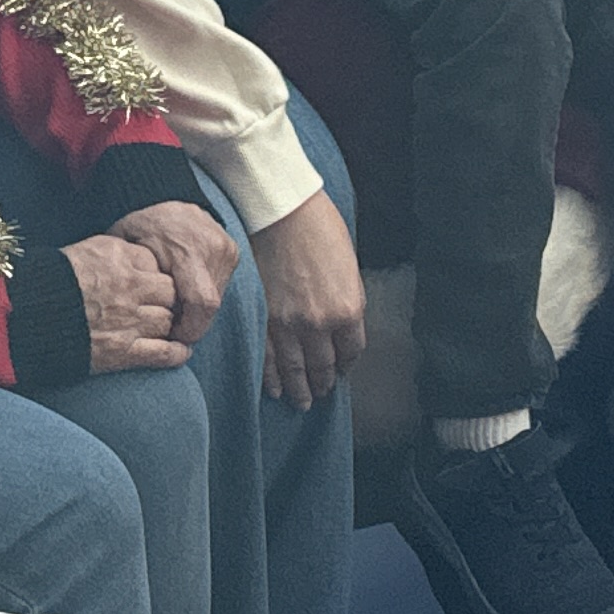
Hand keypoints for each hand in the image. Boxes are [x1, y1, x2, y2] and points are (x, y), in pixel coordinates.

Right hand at [66, 232, 192, 371]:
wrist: (27, 316)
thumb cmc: (53, 281)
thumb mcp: (87, 250)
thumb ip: (119, 251)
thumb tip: (142, 255)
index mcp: (122, 259)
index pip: (159, 266)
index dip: (155, 276)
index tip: (150, 283)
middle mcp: (131, 288)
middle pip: (170, 293)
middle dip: (165, 299)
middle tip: (156, 305)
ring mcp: (129, 321)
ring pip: (168, 321)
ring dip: (166, 324)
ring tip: (160, 326)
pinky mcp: (124, 352)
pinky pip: (164, 353)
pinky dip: (177, 354)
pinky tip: (182, 352)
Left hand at [109, 197, 239, 344]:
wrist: (162, 200)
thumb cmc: (140, 228)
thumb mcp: (129, 253)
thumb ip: (139, 284)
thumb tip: (144, 321)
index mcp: (188, 249)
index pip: (202, 303)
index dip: (190, 328)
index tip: (172, 335)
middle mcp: (214, 248)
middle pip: (211, 305)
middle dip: (192, 322)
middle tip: (171, 325)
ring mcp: (227, 248)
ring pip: (217, 298)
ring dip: (198, 310)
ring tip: (176, 303)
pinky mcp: (233, 251)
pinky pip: (221, 285)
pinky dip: (204, 295)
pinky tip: (186, 290)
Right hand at [250, 195, 367, 408]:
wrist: (281, 212)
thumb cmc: (319, 230)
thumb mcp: (349, 267)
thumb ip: (348, 301)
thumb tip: (344, 327)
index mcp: (347, 310)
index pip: (351, 352)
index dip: (346, 364)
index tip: (342, 369)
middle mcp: (318, 324)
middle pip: (323, 366)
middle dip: (324, 383)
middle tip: (322, 393)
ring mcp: (287, 325)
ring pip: (295, 370)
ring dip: (300, 389)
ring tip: (302, 401)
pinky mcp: (262, 321)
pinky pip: (267, 360)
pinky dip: (272, 378)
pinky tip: (276, 389)